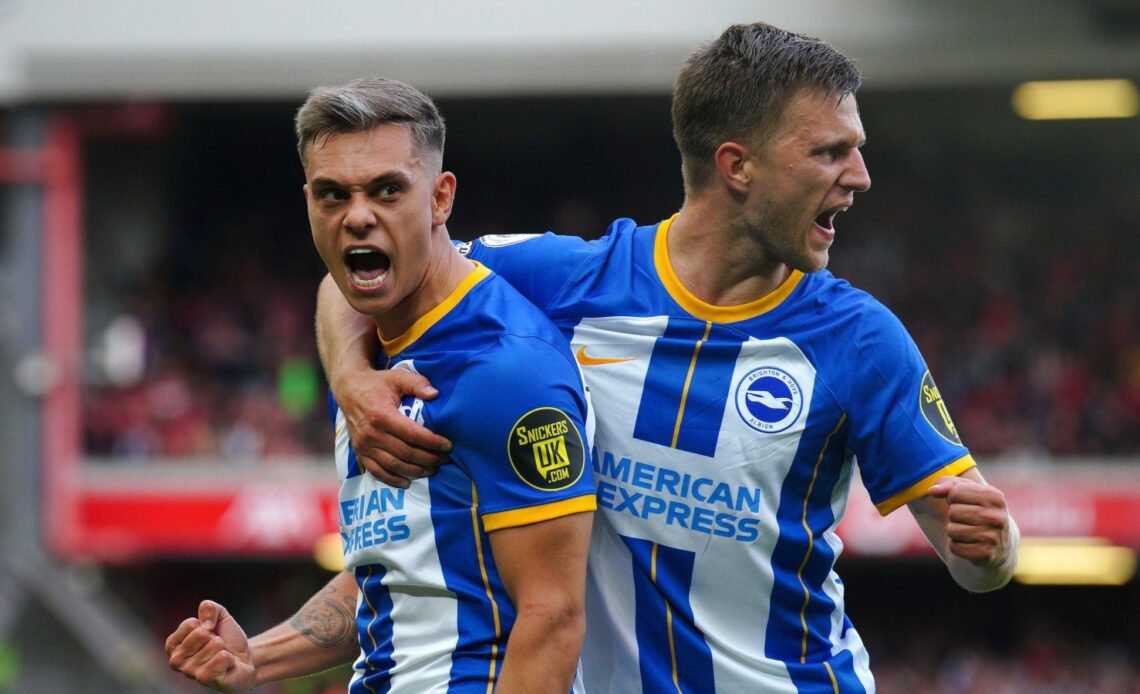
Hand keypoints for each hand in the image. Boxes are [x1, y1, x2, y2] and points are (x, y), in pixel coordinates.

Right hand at [165, 601, 255, 692]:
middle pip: (200, 634)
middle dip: (215, 636)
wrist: (246, 658)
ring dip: (223, 648)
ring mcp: (189, 672)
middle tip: (217, 646)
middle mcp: (176, 660)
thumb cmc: (227, 639)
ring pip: (213, 645)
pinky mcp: (204, 680)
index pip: (189, 624)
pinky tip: (226, 665)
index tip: (209, 633)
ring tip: (221, 655)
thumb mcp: (220, 616)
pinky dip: (228, 658)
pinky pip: (221, 658)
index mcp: (174, 644)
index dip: (205, 625)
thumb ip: (209, 608)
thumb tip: (205, 624)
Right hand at [335, 367, 451, 488]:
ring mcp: (364, 445)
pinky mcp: (359, 452)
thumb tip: (435, 394)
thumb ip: (417, 383)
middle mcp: (371, 433)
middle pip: (405, 452)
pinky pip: (376, 471)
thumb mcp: (397, 377)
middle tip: (444, 459)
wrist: (349, 389)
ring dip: (414, 470)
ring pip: (393, 464)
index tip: (448, 445)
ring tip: (432, 470)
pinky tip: (407, 483)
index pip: (412, 434)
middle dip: (428, 458)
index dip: (432, 442)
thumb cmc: (378, 384)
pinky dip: (392, 479)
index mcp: (382, 415)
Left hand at [927, 476, 1011, 565]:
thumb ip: (947, 483)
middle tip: (967, 520)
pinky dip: (956, 546)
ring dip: (954, 531)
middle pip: (953, 512)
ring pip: (951, 530)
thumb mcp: (967, 491)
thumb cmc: (977, 510)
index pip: (955, 492)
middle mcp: (997, 517)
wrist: (1001, 544)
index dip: (953, 498)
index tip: (965, 503)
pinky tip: (970, 544)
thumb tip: (932, 491)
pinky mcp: (986, 555)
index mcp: (995, 496)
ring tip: (969, 531)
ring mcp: (994, 537)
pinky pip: (954, 547)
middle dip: (953, 515)